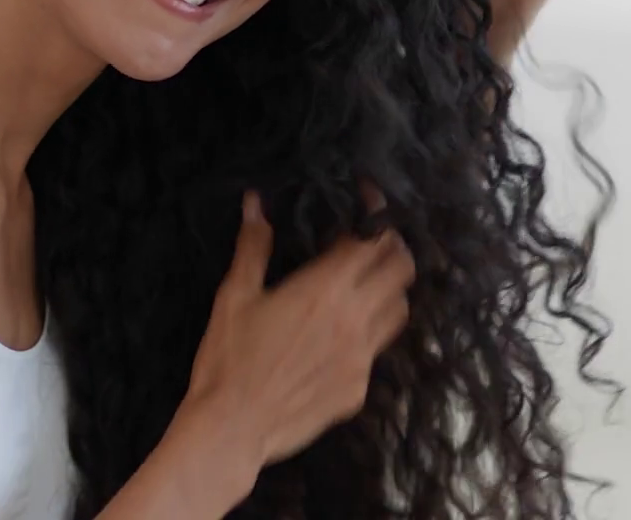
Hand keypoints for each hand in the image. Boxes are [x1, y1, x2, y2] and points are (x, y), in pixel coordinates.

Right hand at [180, 191, 414, 478]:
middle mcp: (354, 320)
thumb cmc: (229, 359)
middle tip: (372, 240)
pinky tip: (342, 336)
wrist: (232, 428)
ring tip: (368, 283)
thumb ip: (252, 246)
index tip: (367, 202)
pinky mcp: (359, 390)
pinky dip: (369, 334)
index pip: (373, 240)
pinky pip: (377, 352)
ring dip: (390, 289)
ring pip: (400, 311)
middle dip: (392, 247)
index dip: (376, 216)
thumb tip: (255, 203)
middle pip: (402, 270)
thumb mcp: (234, 295)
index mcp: (325, 288)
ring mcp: (362, 358)